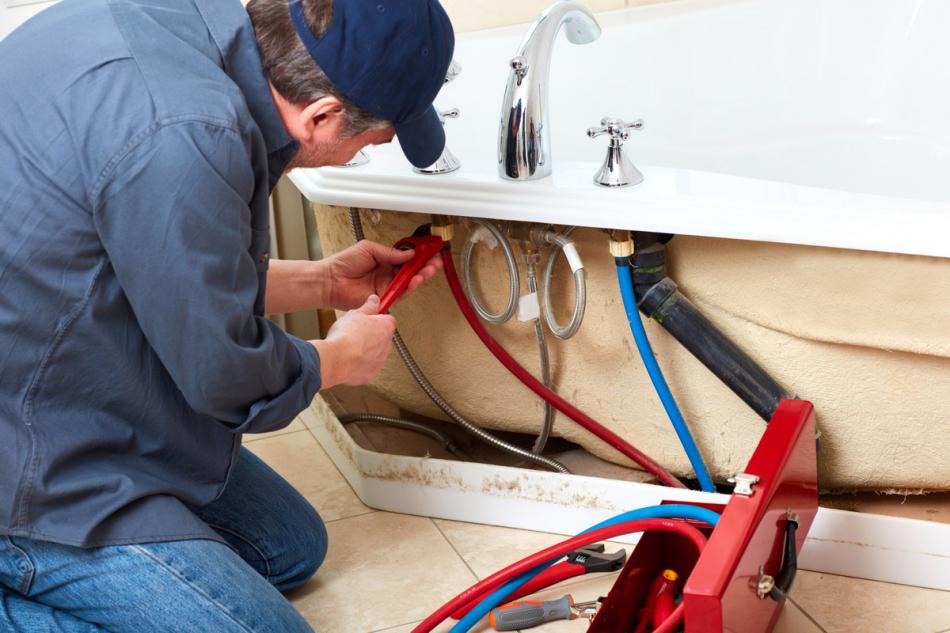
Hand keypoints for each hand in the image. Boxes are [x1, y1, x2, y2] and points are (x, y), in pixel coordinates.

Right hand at [312, 295, 395, 387]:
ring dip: (365, 351)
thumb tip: (374, 301)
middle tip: (355, 333)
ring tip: (349, 347)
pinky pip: (367, 368)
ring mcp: (380, 361)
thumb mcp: (355, 314)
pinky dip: (359, 365)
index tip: (370, 318)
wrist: (336, 359)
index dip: (377, 319)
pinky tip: (348, 359)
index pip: (388, 320)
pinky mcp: (371, 375)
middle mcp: (387, 346)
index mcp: (386, 328)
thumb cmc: (345, 337)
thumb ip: (368, 307)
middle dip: (371, 336)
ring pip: (375, 354)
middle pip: (382, 338)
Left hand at [326, 240, 441, 309]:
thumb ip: (390, 253)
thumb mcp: (369, 249)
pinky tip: (415, 280)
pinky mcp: (384, 297)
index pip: (407, 257)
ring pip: (409, 282)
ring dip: (421, 276)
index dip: (420, 254)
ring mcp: (387, 286)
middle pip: (412, 271)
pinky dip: (410, 287)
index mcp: (385, 260)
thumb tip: (408, 253)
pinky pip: (401, 293)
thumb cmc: (343, 263)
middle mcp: (388, 273)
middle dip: (426, 266)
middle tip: (436, 262)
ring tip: (429, 270)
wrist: (331, 281)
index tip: (430, 250)